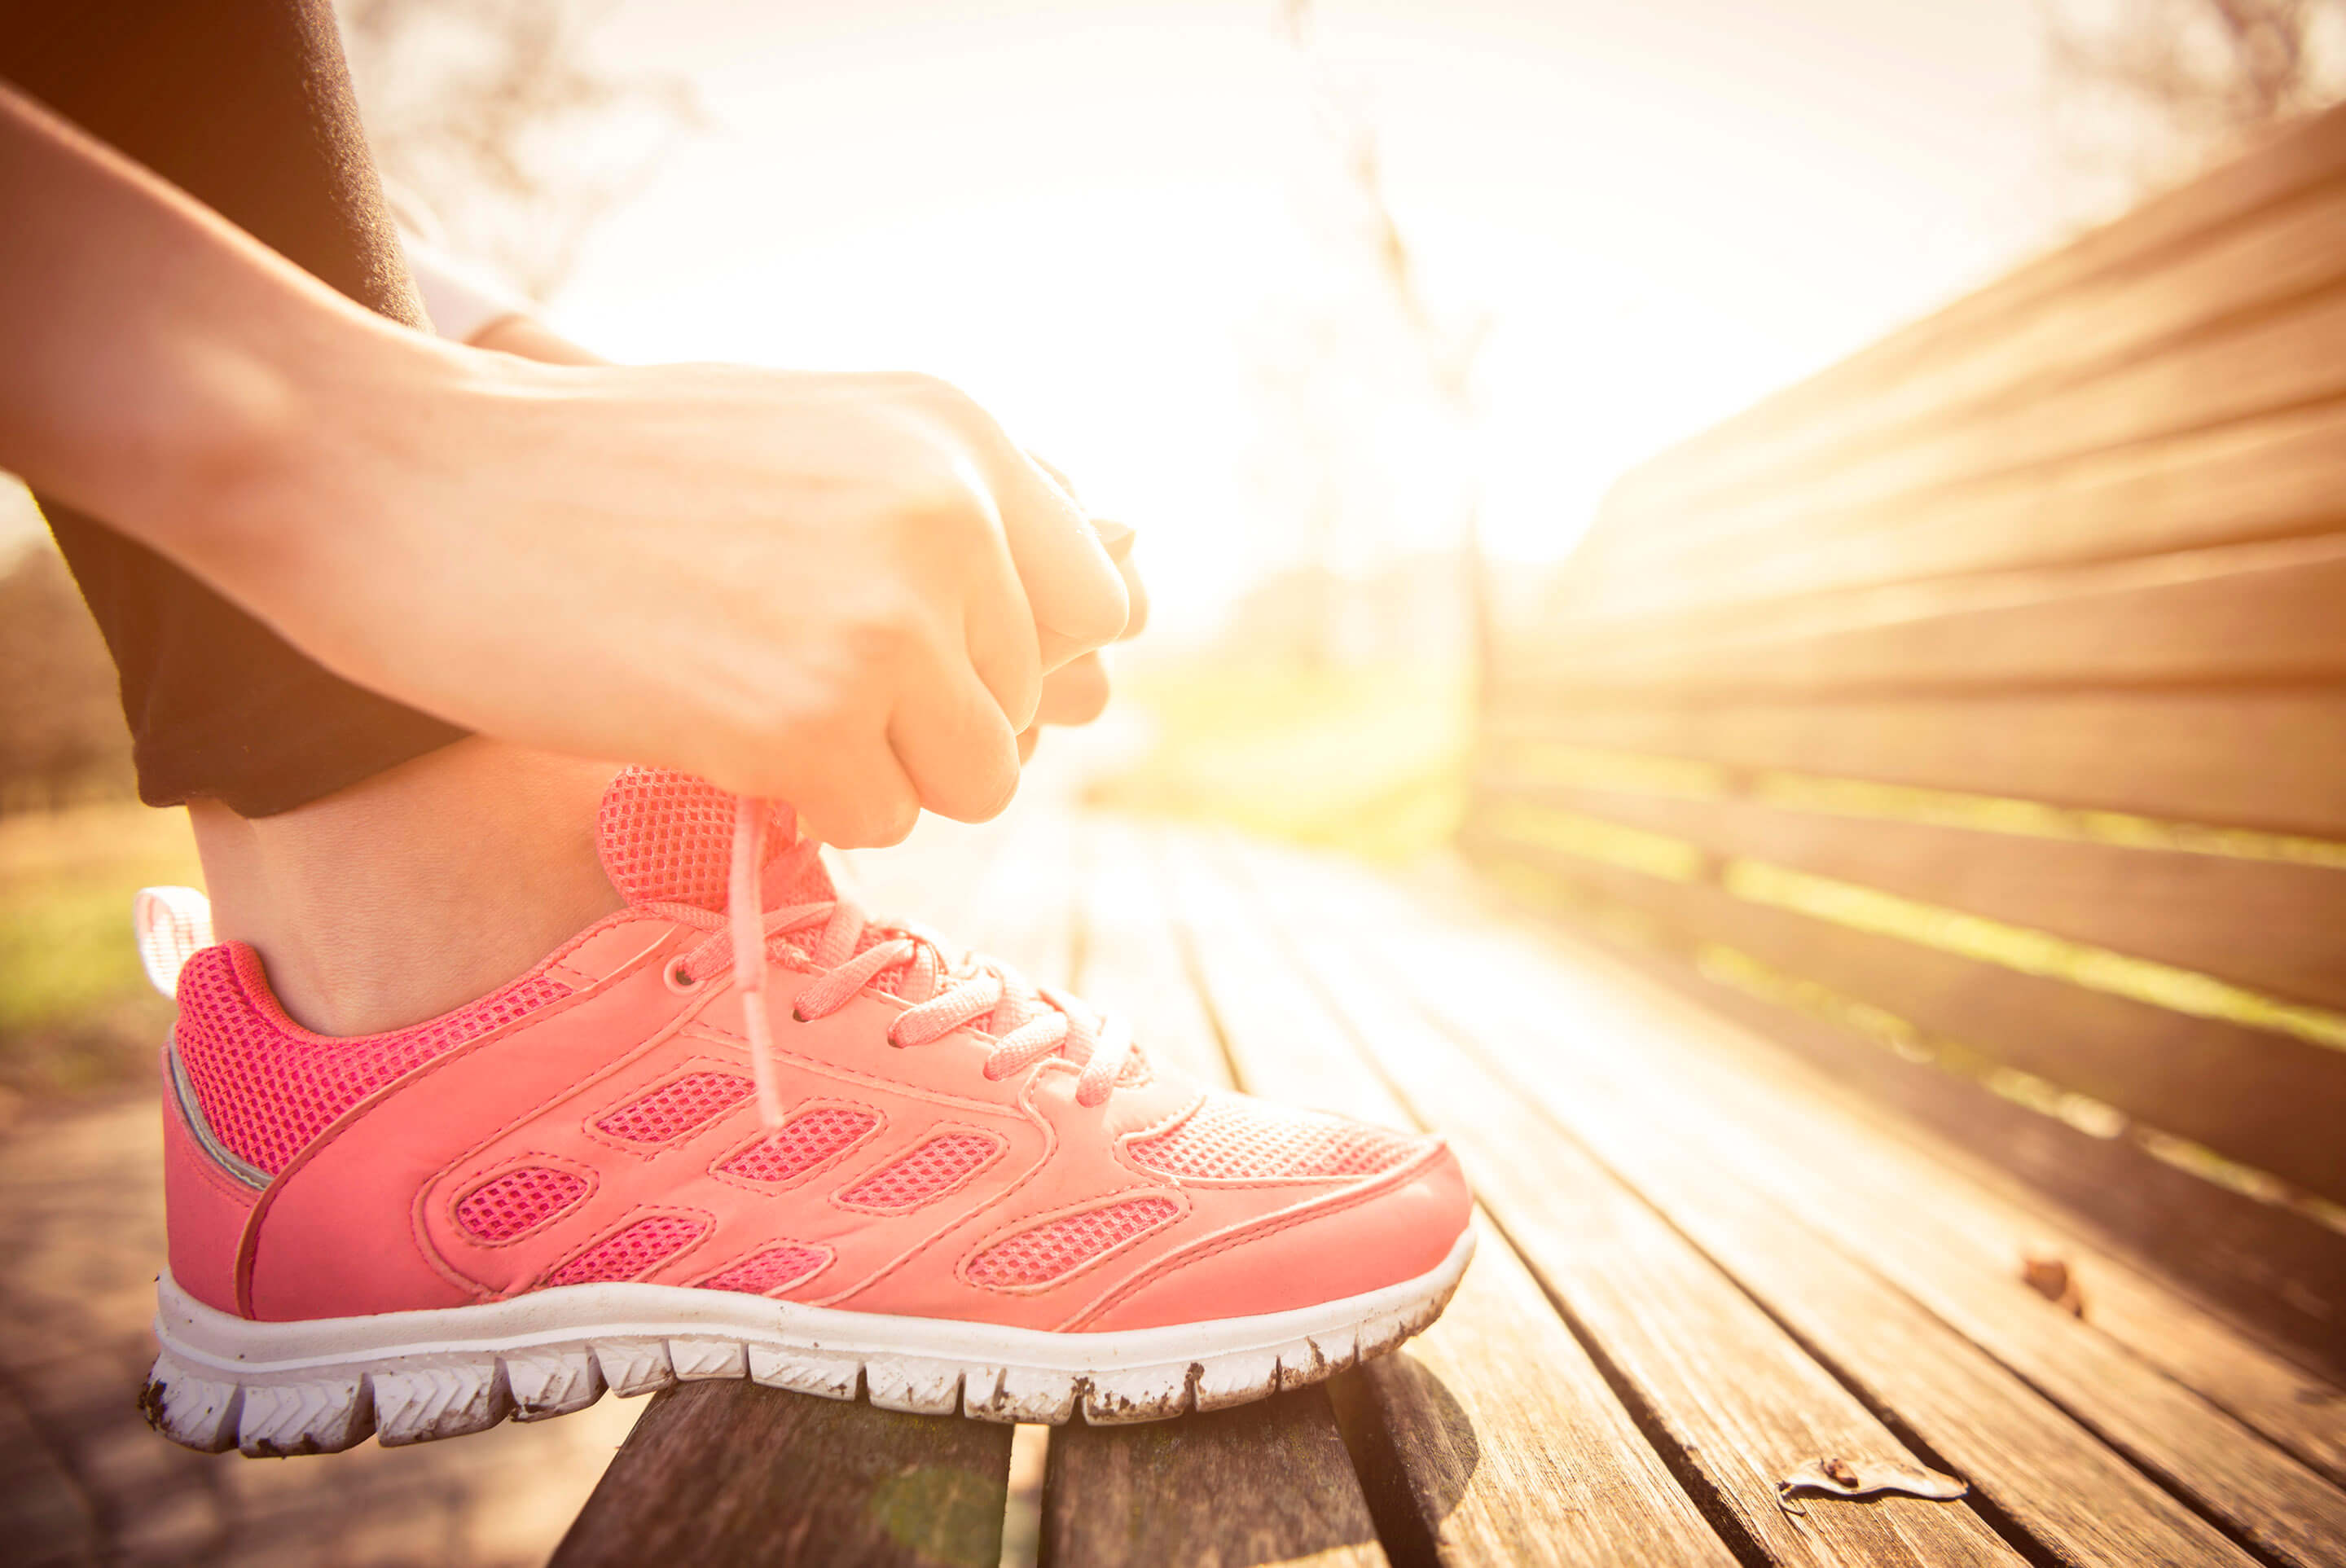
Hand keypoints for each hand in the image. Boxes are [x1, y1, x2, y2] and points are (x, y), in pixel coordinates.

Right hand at [0, 86, 1125, 844]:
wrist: (405, 480)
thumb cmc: (600, 472)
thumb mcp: (816, 442)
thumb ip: (954, 518)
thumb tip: (1108, 636)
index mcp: (958, 430)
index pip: (1099, 602)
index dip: (1014, 655)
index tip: (914, 656)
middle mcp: (953, 511)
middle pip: (1031, 706)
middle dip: (929, 719)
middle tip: (788, 668)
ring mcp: (888, 617)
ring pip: (974, 778)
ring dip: (874, 768)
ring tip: (749, 691)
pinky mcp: (809, 719)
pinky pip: (877, 819)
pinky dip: (799, 802)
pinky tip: (704, 724)